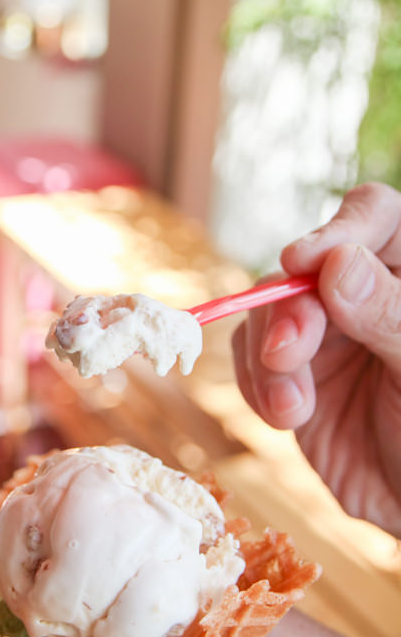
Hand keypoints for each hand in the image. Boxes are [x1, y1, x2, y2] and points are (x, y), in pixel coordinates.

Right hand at [232, 182, 400, 536]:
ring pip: (266, 314)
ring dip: (268, 362)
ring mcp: (323, 336)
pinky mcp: (290, 376)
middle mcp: (360, 297)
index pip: (375, 218)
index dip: (339, 229)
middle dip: (289, 312)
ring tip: (292, 410)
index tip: (305, 261)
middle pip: (304, 271)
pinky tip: (285, 418)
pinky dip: (256, 387)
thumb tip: (335, 265)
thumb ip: (389, 316)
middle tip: (289, 355)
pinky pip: (250, 362)